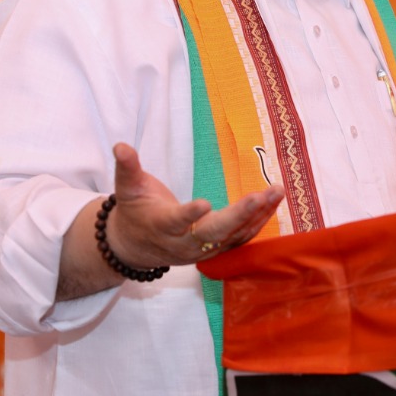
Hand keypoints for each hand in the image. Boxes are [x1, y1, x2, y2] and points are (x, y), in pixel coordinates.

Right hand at [106, 143, 284, 269]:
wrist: (136, 248)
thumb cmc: (135, 212)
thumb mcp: (127, 189)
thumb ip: (127, 168)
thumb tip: (120, 146)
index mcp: (162, 226)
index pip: (176, 222)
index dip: (189, 215)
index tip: (204, 203)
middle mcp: (185, 243)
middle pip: (213, 234)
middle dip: (238, 216)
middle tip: (259, 196)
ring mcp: (203, 249)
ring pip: (233, 236)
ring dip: (257, 215)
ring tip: (276, 192)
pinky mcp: (216, 250)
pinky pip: (241, 238)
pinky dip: (259, 221)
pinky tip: (274, 202)